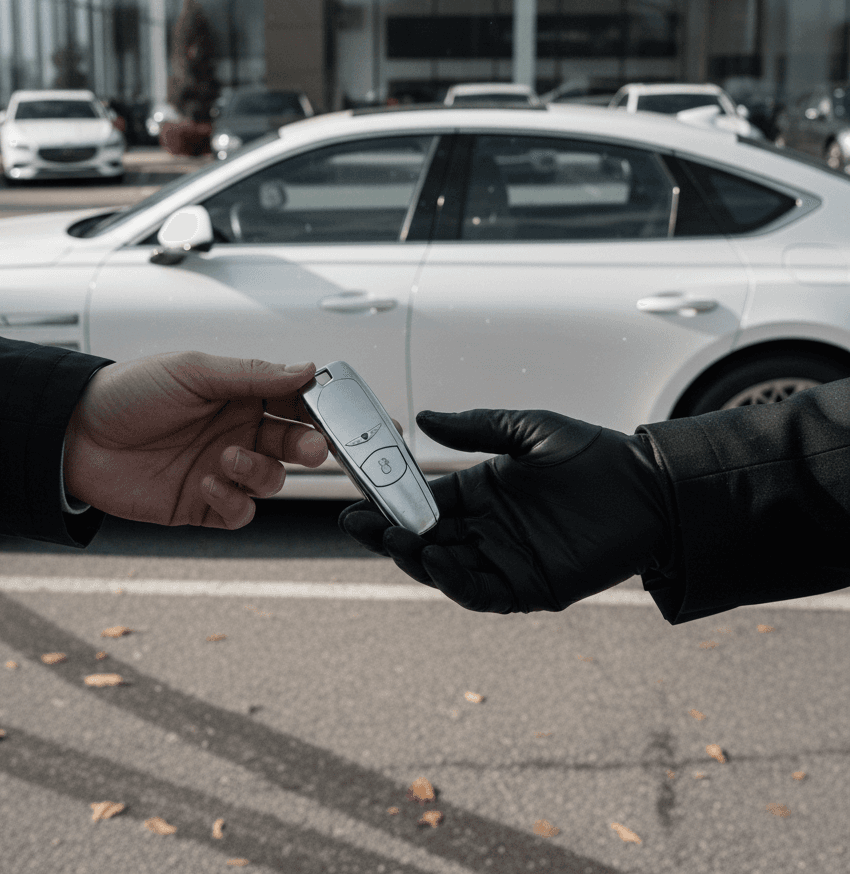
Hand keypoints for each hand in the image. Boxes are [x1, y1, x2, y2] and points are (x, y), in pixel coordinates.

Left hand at [64, 352, 326, 528]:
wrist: (74, 436)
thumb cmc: (128, 393)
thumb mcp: (193, 371)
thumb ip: (252, 374)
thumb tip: (306, 368)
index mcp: (240, 395)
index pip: (294, 401)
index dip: (320, 407)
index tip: (335, 412)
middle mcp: (238, 431)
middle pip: (295, 445)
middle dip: (309, 447)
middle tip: (308, 447)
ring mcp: (222, 469)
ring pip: (272, 480)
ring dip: (260, 471)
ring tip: (228, 456)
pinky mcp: (203, 504)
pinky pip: (240, 511)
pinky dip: (234, 500)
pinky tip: (209, 482)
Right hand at [340, 408, 674, 612]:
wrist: (651, 489)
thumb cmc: (594, 455)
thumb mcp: (529, 430)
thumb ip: (477, 428)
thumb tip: (422, 418)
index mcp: (481, 492)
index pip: (423, 501)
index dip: (389, 502)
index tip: (359, 500)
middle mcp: (486, 529)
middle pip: (424, 537)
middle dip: (388, 533)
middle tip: (359, 524)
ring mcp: (505, 560)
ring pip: (444, 567)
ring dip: (415, 556)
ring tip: (395, 538)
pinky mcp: (529, 587)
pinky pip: (481, 591)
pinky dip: (453, 580)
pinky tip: (437, 558)